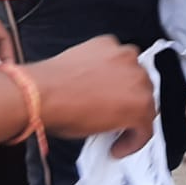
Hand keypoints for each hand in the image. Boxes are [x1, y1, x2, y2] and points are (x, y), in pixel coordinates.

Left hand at [30, 36, 154, 155]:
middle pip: (145, 95)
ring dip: (123, 81)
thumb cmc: (63, 113)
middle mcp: (138, 79)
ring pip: (133, 70)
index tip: (123, 140)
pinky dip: (108, 63)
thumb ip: (116, 124)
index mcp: (140, 106)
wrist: (39, 93)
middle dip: (131, 106)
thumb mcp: (97, 131)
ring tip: (103, 92)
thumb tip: (113, 121)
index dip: (133, 138)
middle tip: (115, 116)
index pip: (146, 125)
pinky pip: (115, 54)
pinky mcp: (108, 44)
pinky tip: (94, 74)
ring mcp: (124, 58)